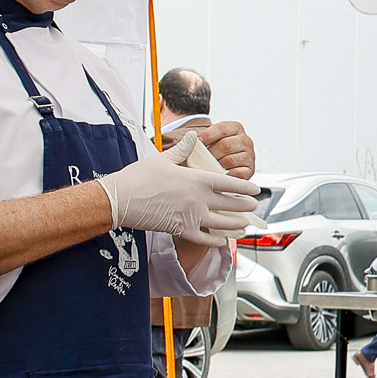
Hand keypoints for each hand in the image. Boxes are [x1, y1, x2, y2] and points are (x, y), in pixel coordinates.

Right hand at [100, 132, 259, 244]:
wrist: (121, 199)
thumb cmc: (139, 177)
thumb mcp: (163, 159)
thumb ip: (183, 150)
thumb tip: (192, 135)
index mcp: (196, 180)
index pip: (228, 183)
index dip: (244, 187)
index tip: (255, 189)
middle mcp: (198, 199)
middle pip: (229, 204)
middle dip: (244, 206)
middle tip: (254, 206)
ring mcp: (191, 217)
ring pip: (221, 223)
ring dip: (236, 224)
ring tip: (245, 224)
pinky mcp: (180, 230)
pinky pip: (203, 239)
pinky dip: (215, 242)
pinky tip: (223, 242)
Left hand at [195, 120, 254, 178]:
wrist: (223, 163)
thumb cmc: (214, 150)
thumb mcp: (210, 138)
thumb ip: (201, 137)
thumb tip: (190, 137)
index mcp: (235, 128)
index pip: (222, 129)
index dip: (208, 135)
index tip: (198, 141)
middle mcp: (245, 140)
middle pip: (225, 145)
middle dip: (210, 153)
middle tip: (201, 159)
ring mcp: (249, 155)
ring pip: (229, 160)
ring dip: (216, 165)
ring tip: (209, 167)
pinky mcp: (250, 170)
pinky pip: (237, 174)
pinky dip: (226, 175)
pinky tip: (219, 175)